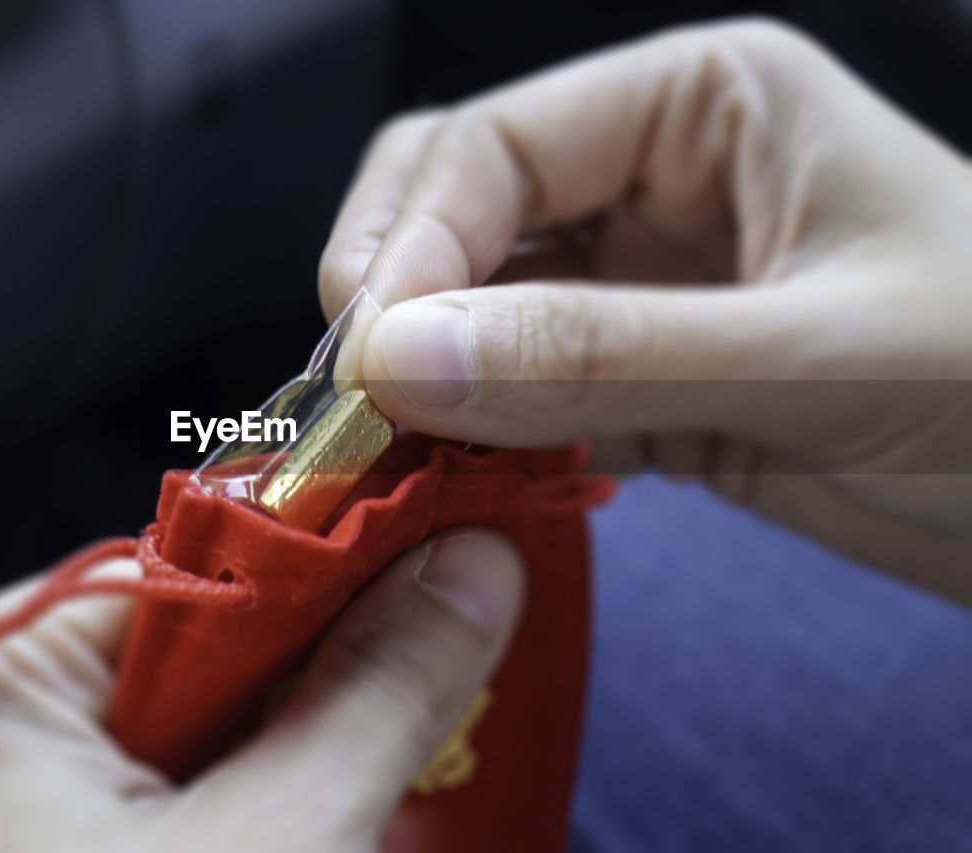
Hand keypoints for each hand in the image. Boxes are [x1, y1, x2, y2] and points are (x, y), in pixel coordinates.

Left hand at [0, 530, 523, 850]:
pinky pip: (127, 799)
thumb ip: (378, 689)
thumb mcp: (278, 849)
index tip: (443, 572)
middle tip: (420, 717)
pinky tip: (276, 844)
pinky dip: (215, 817)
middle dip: (308, 692)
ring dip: (275, 764)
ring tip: (343, 812)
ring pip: (167, 734)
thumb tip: (470, 565)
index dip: (331, 580)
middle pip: (184, 654)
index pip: (193, 567)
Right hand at [320, 19, 971, 601]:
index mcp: (697, 104)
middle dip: (395, 297)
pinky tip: (460, 481)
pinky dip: (473, 437)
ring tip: (397, 456)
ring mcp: (634, 286)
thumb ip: (608, 356)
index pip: (494, 146)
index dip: (411, 244)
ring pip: (469, 311)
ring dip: (424, 379)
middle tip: (362, 402)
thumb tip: (406, 362)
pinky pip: (514, 395)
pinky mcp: (634, 382)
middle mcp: (648, 180)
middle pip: (453, 209)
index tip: (367, 358)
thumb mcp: (816, 355)